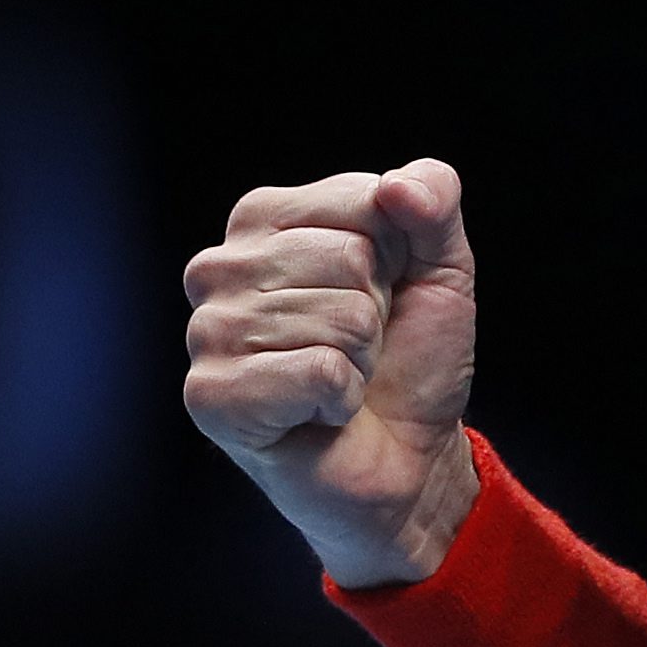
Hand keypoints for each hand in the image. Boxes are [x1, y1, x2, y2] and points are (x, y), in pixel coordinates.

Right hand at [181, 158, 479, 586]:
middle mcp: (219, 266)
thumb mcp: (440, 265)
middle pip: (349, 258)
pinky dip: (340, 398)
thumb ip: (433, 200)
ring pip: (337, 316)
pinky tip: (318, 414)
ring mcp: (206, 331)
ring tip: (338, 380)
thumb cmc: (408, 360)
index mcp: (263, 217)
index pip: (362, 199)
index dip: (395, 256)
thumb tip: (396, 186)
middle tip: (357, 348)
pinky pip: (316, 370)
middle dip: (377, 312)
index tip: (380, 295)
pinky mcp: (210, 395)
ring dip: (360, 360)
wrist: (408, 461)